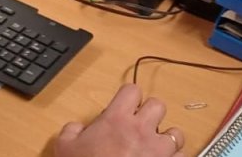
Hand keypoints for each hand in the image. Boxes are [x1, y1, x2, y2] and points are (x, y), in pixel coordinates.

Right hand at [55, 84, 184, 156]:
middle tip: (141, 125)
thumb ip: (71, 130)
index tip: (126, 106)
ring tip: (156, 147)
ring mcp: (158, 150)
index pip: (132, 91)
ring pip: (176, 133)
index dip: (129, 97)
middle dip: (151, 114)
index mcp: (117, 120)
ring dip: (167, 139)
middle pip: (158, 105)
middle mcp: (141, 130)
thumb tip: (77, 128)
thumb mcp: (65, 146)